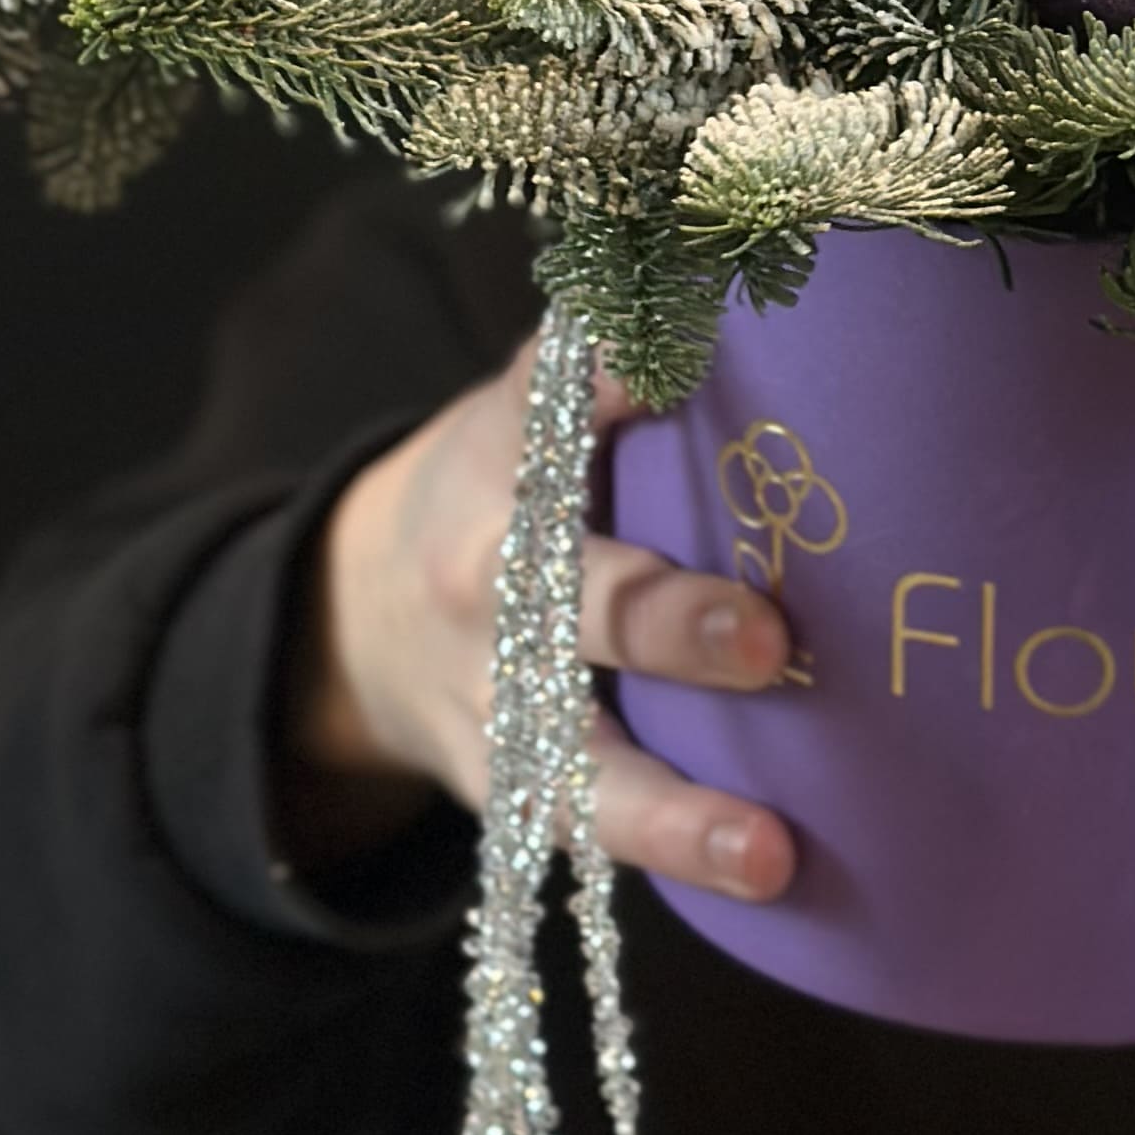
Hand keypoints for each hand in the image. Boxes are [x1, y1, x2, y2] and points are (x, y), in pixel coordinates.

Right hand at [279, 334, 797, 904]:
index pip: (564, 405)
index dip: (625, 380)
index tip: (684, 363)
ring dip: (674, 815)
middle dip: (670, 624)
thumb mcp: (537, 397)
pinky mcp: (507, 793)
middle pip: (580, 603)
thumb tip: (743, 257)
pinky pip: (584, 838)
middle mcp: (493, 582)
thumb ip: (624, 343)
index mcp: (511, 459)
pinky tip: (777, 876)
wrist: (357, 618)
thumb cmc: (515, 484)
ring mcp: (494, 703)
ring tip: (769, 851)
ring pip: (577, 770)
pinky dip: (672, 855)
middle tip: (771, 639)